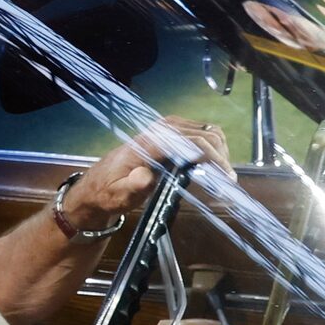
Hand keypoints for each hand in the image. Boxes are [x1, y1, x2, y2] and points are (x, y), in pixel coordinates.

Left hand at [71, 116, 233, 225]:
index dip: (212, 156)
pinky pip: (197, 131)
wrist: (97, 186)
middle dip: (220, 153)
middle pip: (201, 133)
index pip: (189, 142)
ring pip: (203, 129)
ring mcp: (163, 129)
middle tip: (227, 178)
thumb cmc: (109, 193)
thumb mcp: (119, 195)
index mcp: (147, 145)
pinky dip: (211, 144)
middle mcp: (157, 131)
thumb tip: (147, 176)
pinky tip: (213, 162)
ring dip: (218, 148)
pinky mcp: (167, 132)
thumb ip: (133, 186)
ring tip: (223, 171)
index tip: (226, 176)